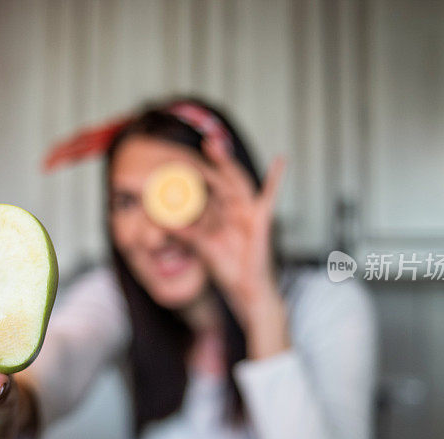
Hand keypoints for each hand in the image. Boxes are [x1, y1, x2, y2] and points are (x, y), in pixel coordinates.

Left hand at [177, 139, 284, 327]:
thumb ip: (184, 233)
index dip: (195, 174)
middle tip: (201, 142)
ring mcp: (248, 213)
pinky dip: (277, 178)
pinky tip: (280, 160)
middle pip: (222, 180)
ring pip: (236, 182)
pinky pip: (270, 196)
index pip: (207, 189)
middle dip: (212, 161)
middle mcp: (234, 210)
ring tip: (215, 145)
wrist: (246, 290)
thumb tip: (162, 220)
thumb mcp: (201, 247)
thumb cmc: (228, 270)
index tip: (179, 160)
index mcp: (221, 215)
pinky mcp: (261, 220)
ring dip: (227, 163)